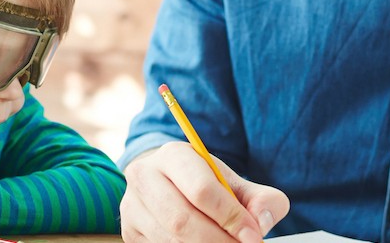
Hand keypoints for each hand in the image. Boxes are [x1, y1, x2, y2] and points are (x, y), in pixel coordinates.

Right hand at [120, 141, 288, 242]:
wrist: (169, 184)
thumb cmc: (207, 184)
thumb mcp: (235, 183)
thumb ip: (260, 199)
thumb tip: (261, 222)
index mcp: (173, 155)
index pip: (202, 190)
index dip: (231, 217)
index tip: (254, 235)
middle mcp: (144, 176)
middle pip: (182, 220)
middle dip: (218, 241)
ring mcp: (131, 207)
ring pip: (171, 240)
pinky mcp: (129, 232)